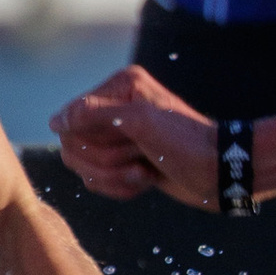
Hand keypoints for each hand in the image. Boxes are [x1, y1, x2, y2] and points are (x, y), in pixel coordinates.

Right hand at [54, 65, 219, 210]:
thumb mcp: (140, 122)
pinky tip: (147, 181)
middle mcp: (116, 107)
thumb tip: (55, 121)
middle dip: (106, 163)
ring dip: (115, 177)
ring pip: (84, 166)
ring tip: (145, 173)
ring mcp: (120, 135)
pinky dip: (121, 187)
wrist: (220, 172)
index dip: (93, 142)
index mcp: (120, 87)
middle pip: (74, 145)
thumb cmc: (185, 143)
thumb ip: (94, 115)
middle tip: (140, 160)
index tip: (130, 145)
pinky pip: (99, 180)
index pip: (72, 121)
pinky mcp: (125, 160)